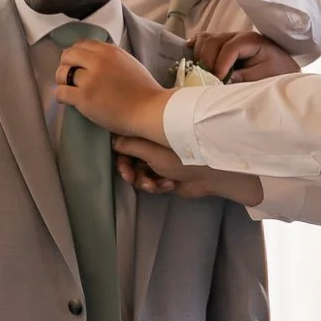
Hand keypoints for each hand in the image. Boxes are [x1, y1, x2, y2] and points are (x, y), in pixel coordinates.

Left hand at [56, 39, 172, 139]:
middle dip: (66, 65)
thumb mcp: (127, 62)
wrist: (150, 110)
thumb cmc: (144, 90)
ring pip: (61, 73)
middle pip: (68, 55)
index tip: (77, 64)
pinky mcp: (84, 97)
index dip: (76, 54)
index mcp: (109, 51)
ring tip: (69, 89)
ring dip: (62, 81)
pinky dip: (61, 95)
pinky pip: (61, 92)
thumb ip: (110, 57)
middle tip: (69, 77)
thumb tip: (92, 57)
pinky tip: (68, 100)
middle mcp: (98, 60)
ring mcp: (90, 79)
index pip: (81, 44)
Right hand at [111, 134, 261, 205]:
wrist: (209, 173)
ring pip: (139, 174)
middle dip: (131, 172)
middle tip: (132, 179)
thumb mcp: (151, 151)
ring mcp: (159, 161)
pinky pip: (151, 183)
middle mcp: (152, 147)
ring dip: (144, 181)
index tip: (123, 168)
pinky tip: (168, 185)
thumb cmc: (180, 156)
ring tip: (155, 185)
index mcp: (148, 135)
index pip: (126, 144)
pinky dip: (157, 185)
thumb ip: (129, 145)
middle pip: (130, 161)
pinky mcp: (165, 175)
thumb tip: (111, 140)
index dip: (121, 158)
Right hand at [191, 30, 299, 82]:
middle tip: (210, 79)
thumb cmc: (276, 72)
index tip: (218, 80)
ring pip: (205, 38)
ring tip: (204, 73)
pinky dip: (196, 47)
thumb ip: (243, 78)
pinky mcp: (222, 43)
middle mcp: (238, 35)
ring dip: (201, 56)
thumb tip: (221, 80)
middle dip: (208, 61)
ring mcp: (229, 37)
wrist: (283, 68)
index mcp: (252, 41)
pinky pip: (203, 39)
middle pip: (213, 41)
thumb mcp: (263, 77)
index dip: (221, 64)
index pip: (230, 47)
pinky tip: (193, 57)